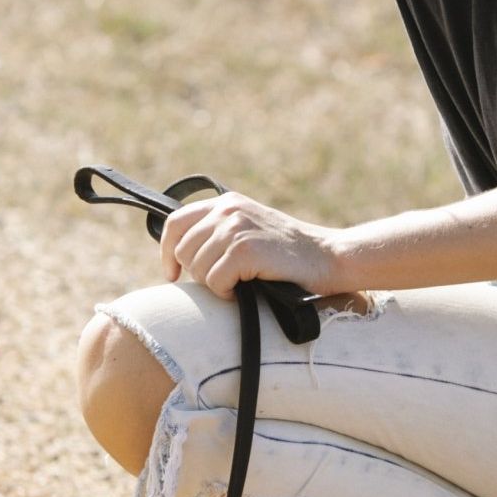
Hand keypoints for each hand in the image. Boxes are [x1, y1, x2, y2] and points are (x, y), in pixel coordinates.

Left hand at [158, 191, 348, 300]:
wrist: (329, 258)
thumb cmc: (290, 255)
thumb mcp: (250, 230)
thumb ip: (220, 232)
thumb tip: (179, 258)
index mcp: (226, 202)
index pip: (175, 222)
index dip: (167, 251)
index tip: (173, 274)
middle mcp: (227, 210)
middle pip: (183, 251)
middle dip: (198, 274)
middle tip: (225, 283)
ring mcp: (235, 228)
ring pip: (197, 268)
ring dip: (216, 284)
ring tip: (241, 283)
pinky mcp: (244, 249)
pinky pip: (214, 282)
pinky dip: (227, 293)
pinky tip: (247, 289)